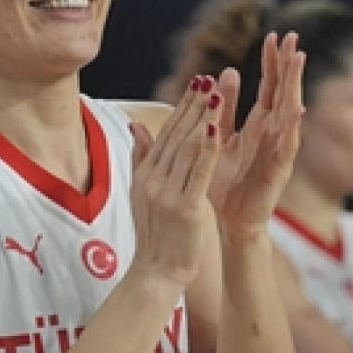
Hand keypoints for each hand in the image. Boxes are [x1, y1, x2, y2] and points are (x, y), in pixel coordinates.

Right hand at [128, 79, 223, 289]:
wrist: (156, 273)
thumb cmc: (155, 235)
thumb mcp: (142, 193)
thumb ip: (141, 158)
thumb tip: (137, 125)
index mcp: (145, 174)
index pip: (165, 133)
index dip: (181, 107)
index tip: (197, 84)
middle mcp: (153, 180)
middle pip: (175, 135)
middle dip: (193, 105)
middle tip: (208, 79)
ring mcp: (167, 193)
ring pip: (187, 148)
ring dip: (202, 119)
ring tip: (216, 94)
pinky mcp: (185, 208)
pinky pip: (197, 173)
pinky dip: (206, 150)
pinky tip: (215, 130)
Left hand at [208, 33, 305, 239]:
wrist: (225, 223)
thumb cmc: (222, 184)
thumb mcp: (216, 138)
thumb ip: (220, 109)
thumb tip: (220, 73)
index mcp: (259, 125)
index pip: (269, 86)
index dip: (272, 62)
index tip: (272, 35)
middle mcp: (274, 134)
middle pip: (284, 92)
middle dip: (288, 65)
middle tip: (292, 36)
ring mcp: (279, 151)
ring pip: (291, 112)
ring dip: (295, 86)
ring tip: (299, 61)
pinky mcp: (279, 171)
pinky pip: (289, 146)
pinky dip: (293, 127)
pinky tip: (297, 108)